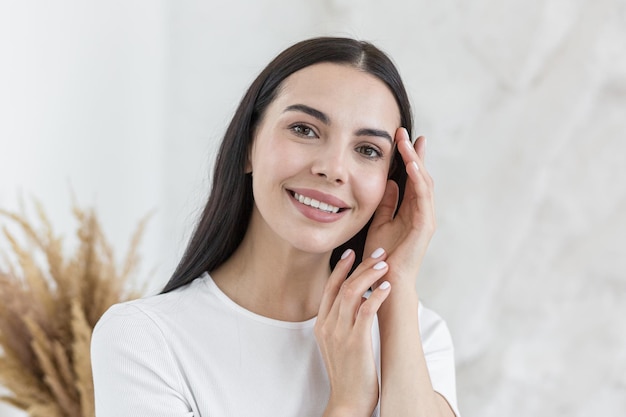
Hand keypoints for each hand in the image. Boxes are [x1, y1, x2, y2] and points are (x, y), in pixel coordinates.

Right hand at [315, 248, 391, 416]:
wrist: (348, 402)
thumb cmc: (348, 374)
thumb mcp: (337, 345)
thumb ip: (342, 323)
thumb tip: (358, 302)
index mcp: (321, 325)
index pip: (329, 288)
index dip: (340, 268)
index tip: (351, 253)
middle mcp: (327, 326)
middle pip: (342, 285)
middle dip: (361, 265)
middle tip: (378, 252)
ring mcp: (340, 334)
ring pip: (352, 292)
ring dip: (370, 275)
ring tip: (385, 264)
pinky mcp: (356, 342)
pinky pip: (366, 311)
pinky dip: (377, 295)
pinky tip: (387, 287)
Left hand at [364, 128, 435, 283]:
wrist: (386, 281)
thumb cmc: (381, 256)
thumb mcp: (379, 222)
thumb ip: (386, 203)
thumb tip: (390, 182)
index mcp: (410, 210)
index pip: (411, 178)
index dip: (408, 158)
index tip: (401, 138)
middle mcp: (421, 211)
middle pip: (420, 176)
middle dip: (413, 153)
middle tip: (404, 132)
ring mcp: (426, 218)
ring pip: (423, 182)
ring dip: (415, 161)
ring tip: (406, 142)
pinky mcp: (425, 225)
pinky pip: (423, 197)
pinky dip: (418, 179)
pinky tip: (411, 165)